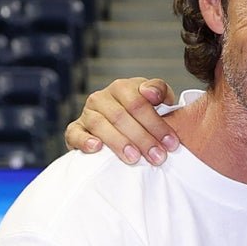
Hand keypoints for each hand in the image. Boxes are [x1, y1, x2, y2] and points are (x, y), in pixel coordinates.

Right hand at [64, 78, 179, 164]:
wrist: (122, 123)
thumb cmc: (144, 112)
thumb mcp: (157, 98)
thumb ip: (160, 91)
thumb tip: (152, 93)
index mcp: (122, 87)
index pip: (138, 103)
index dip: (156, 124)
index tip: (171, 143)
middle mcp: (102, 97)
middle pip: (121, 116)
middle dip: (142, 138)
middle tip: (158, 157)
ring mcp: (87, 113)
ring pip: (100, 125)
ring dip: (119, 143)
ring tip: (135, 158)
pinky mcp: (75, 129)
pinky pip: (74, 134)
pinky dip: (84, 141)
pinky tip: (97, 148)